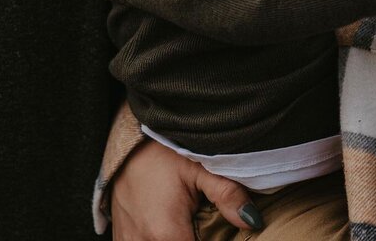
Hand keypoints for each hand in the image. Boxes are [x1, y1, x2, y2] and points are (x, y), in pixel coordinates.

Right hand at [111, 138, 261, 239]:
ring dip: (182, 237)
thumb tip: (253, 220)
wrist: (126, 145)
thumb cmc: (162, 153)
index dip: (215, 240)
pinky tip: (173, 222)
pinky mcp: (123, 239)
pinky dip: (163, 238)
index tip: (220, 229)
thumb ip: (226, 193)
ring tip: (190, 220)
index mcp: (167, 234)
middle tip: (205, 219)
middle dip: (200, 238)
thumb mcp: (198, 167)